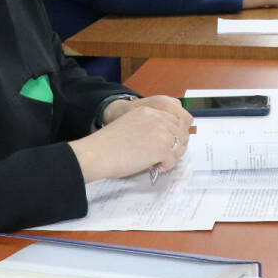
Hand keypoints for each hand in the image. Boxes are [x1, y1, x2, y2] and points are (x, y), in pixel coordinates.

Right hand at [68, 96, 192, 182]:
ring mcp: (161, 132)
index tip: (168, 144)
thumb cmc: (108, 145)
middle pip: (181, 133)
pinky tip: (153, 166)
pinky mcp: (162, 148)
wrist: (97, 154)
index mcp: (149, 111)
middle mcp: (157, 118)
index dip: (173, 134)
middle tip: (162, 156)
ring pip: (180, 146)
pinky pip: (173, 160)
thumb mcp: (131, 125)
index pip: (175, 120)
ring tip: (157, 161)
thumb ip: (148, 127)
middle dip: (175, 146)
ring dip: (171, 156)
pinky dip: (166, 166)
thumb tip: (162, 140)